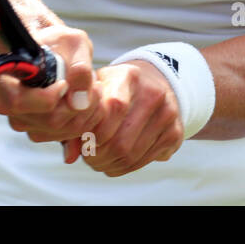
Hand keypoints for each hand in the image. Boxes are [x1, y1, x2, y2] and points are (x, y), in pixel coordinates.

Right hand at [0, 22, 99, 146]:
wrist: (56, 51)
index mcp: (6, 79)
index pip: (19, 101)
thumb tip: (80, 100)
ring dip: (87, 114)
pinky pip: (65, 136)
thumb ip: (80, 67)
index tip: (65, 84)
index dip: (48, 98)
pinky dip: (86, 122)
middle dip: (81, 106)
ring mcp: (22, 121)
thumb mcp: (74, 43)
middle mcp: (8, 105)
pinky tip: (92, 106)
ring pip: (60, 131)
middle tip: (96, 86)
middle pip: (49, 120)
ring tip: (95, 91)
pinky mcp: (38, 131)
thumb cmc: (60, 43)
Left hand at [77, 60, 184, 176]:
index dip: (93, 131)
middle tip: (87, 155)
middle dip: (97, 156)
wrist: (154, 82)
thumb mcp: (95, 90)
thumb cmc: (114, 88)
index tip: (81, 138)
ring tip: (98, 159)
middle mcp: (154, 93)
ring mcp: (168, 114)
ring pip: (131, 155)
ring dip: (108, 164)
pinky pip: (143, 161)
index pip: (113, 108)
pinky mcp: (175, 133)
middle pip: (120, 140)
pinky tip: (115, 160)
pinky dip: (124, 167)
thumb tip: (69, 157)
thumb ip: (79, 119)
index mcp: (129, 76)